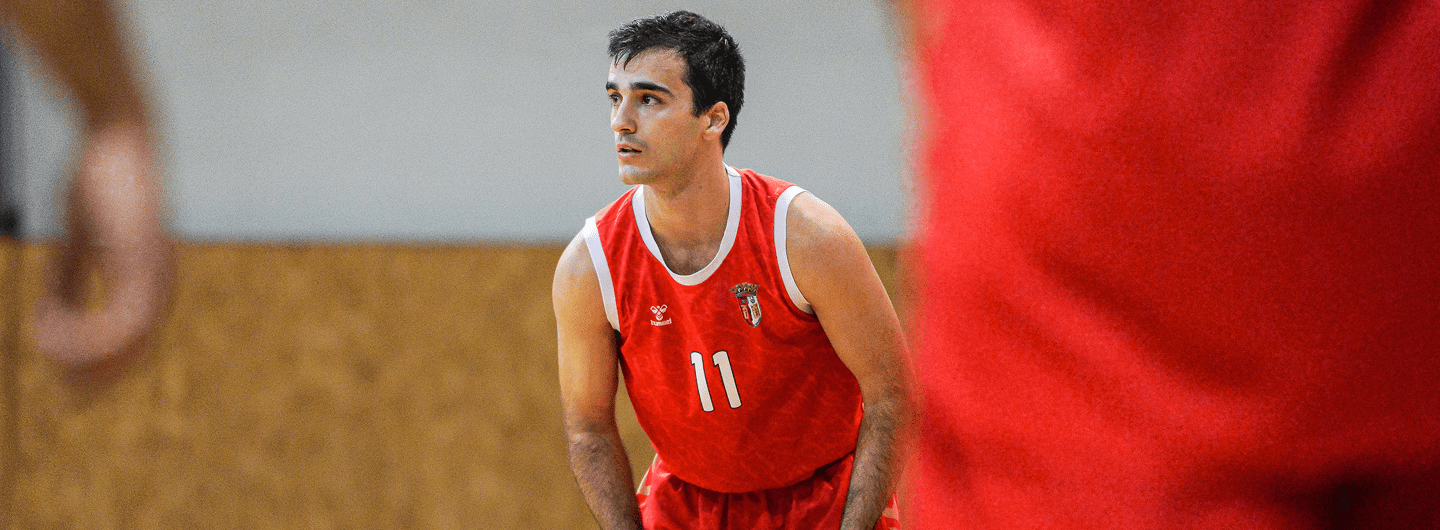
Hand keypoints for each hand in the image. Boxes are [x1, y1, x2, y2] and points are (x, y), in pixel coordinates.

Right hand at [30, 123, 171, 366]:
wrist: (117, 134)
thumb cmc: (98, 182)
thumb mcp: (78, 237)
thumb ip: (69, 279)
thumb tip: (53, 322)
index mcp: (151, 277)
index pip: (137, 338)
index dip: (107, 366)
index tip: (75, 383)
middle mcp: (161, 279)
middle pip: (137, 348)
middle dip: (101, 375)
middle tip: (69, 393)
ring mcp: (154, 270)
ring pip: (128, 340)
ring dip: (85, 355)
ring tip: (45, 350)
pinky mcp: (139, 258)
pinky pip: (119, 316)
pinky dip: (83, 332)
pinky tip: (45, 326)